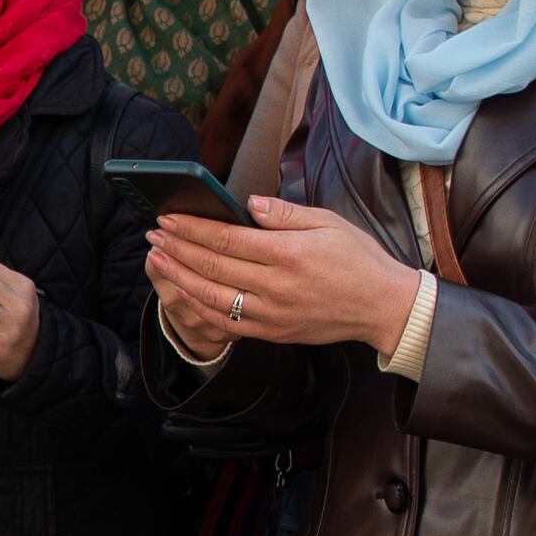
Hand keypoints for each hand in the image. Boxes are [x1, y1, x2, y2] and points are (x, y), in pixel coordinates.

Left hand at [141, 196, 422, 354]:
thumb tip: (247, 203)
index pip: (226, 238)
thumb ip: (283, 213)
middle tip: (153, 235)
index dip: (192, 228)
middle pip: (213, 266)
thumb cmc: (358, 259)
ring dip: (180, 277)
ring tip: (158, 261)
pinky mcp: (273, 332)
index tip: (168, 218)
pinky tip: (185, 292)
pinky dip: (200, 307)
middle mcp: (276, 286)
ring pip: (213, 297)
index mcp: (289, 253)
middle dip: (177, 249)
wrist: (382, 306)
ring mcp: (272, 313)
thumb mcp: (328, 222)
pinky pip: (227, 322)